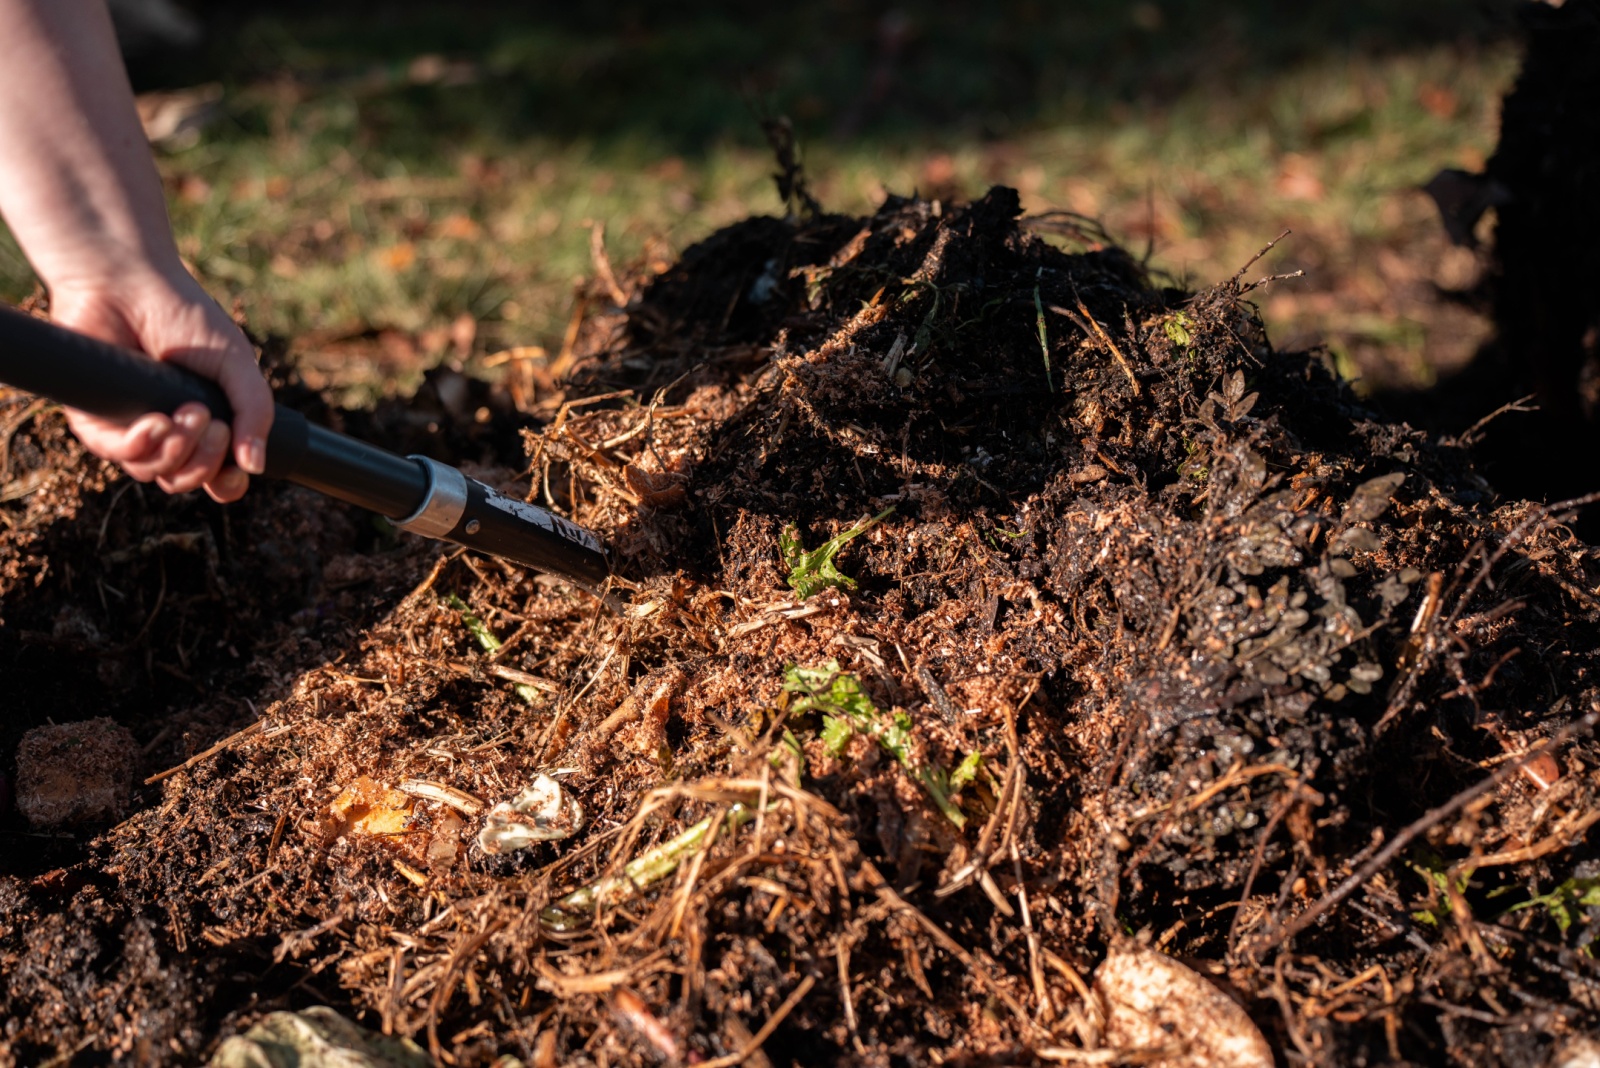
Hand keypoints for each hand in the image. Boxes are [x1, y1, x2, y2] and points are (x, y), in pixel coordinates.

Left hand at [49, 269, 272, 502]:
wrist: (129, 284)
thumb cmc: (185, 317)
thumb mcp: (237, 364)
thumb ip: (254, 412)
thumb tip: (256, 465)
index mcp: (204, 423)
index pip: (216, 476)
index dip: (226, 483)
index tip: (235, 470)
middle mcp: (166, 432)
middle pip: (186, 480)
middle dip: (205, 461)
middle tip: (210, 421)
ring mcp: (130, 427)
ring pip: (154, 473)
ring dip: (177, 451)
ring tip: (186, 412)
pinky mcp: (94, 418)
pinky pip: (118, 455)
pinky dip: (142, 446)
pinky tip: (155, 422)